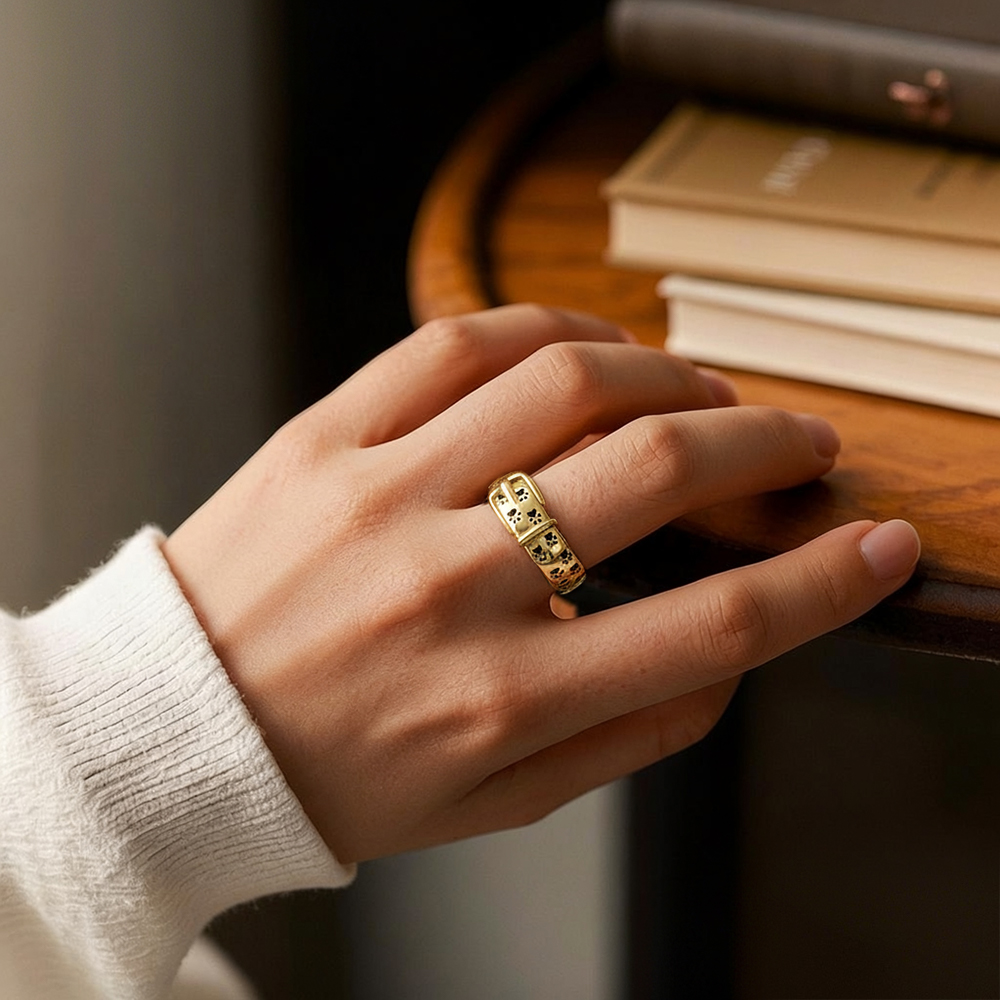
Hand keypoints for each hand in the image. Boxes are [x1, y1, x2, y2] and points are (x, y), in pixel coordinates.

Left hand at [162, 305, 918, 863]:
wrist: (173, 735)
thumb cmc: (337, 775)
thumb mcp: (496, 804)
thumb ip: (628, 737)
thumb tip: (730, 658)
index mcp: (503, 697)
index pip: (712, 624)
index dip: (823, 582)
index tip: (877, 546)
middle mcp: (451, 586)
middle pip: (654, 470)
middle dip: (763, 442)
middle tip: (798, 439)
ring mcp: (381, 496)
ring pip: (563, 381)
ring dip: (664, 372)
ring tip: (697, 391)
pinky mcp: (322, 437)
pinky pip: (451, 344)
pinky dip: (542, 330)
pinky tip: (583, 348)